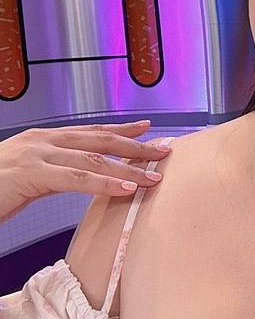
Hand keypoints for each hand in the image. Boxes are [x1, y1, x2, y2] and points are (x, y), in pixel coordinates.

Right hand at [0, 120, 171, 223]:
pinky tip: (126, 188)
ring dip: (127, 168)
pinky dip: (105, 183)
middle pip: (99, 140)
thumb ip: (54, 172)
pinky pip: (77, 178)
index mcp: (43, 138)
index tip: (147, 130)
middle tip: (164, 150)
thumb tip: (83, 178)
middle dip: (135, 146)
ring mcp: (37, 154)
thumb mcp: (27, 175)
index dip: (121, 131)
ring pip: (94, 159)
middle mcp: (43, 140)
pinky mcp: (32, 173)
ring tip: (153, 177)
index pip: (90, 131)